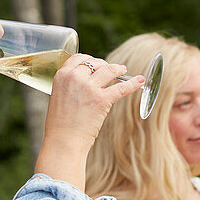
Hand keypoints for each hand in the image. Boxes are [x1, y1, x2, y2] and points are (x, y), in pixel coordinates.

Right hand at [36, 53, 143, 189]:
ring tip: (123, 70)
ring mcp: (89, 87)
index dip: (90, 59)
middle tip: (111, 69)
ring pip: (109, 70)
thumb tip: (85, 81)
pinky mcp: (102, 99)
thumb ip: (69, 86)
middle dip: (104, 65)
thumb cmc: (60, 125)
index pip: (78, 58)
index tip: (96, 63)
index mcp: (62, 76)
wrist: (63, 141)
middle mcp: (74, 78)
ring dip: (118, 69)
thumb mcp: (58, 97)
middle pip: (95, 63)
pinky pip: (121, 87)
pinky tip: (140, 81)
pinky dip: (133, 83)